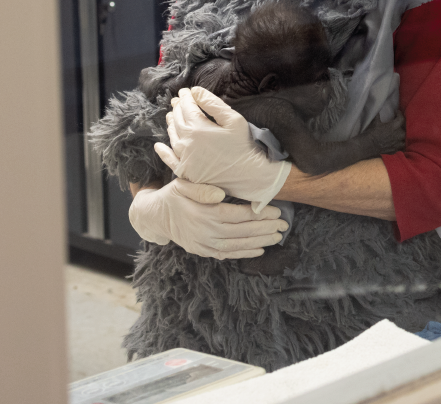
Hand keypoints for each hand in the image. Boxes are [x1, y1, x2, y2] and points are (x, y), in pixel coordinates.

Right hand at [128, 179, 288, 258]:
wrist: (156, 216)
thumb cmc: (174, 195)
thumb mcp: (183, 184)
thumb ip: (201, 188)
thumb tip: (220, 193)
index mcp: (204, 213)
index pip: (238, 215)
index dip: (259, 214)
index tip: (277, 211)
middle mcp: (205, 232)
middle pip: (242, 232)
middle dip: (266, 229)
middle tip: (284, 226)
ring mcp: (204, 245)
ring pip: (237, 245)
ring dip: (260, 242)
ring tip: (278, 237)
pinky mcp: (203, 252)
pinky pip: (227, 255)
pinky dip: (245, 254)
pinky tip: (260, 250)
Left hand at [154, 87, 290, 211]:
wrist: (248, 176)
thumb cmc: (244, 146)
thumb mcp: (233, 119)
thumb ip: (213, 103)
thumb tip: (195, 91)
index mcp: (197, 128)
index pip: (186, 107)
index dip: (186, 97)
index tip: (186, 91)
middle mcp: (186, 143)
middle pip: (177, 120)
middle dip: (177, 108)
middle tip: (178, 100)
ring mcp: (184, 159)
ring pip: (172, 137)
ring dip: (171, 124)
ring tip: (171, 116)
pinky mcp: (185, 172)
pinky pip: (169, 160)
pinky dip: (163, 152)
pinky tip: (158, 146)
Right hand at [365, 110, 405, 154]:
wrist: (367, 146)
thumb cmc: (371, 133)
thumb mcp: (375, 122)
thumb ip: (378, 115)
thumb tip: (378, 110)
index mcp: (393, 127)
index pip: (401, 119)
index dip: (400, 114)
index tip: (397, 112)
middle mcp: (397, 135)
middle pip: (406, 130)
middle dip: (403, 127)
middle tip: (399, 125)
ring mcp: (396, 144)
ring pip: (404, 140)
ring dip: (403, 137)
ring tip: (399, 135)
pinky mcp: (394, 150)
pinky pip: (399, 147)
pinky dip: (398, 145)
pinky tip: (396, 143)